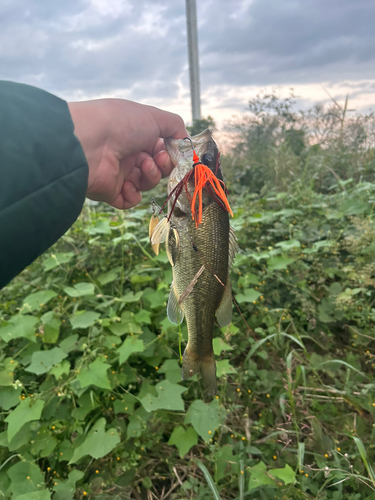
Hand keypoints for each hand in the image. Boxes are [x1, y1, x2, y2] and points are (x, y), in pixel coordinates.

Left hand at [68, 99, 186, 208]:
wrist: (88, 143)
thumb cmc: (120, 124)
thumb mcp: (154, 116)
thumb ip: (175, 126)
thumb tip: (186, 141)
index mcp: (136, 134)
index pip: (161, 148)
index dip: (171, 152)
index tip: (176, 151)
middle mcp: (128, 153)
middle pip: (157, 167)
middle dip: (164, 164)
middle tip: (158, 158)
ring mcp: (119, 172)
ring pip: (146, 183)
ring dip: (151, 176)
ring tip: (142, 165)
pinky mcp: (110, 191)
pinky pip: (130, 199)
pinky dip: (134, 194)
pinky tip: (128, 184)